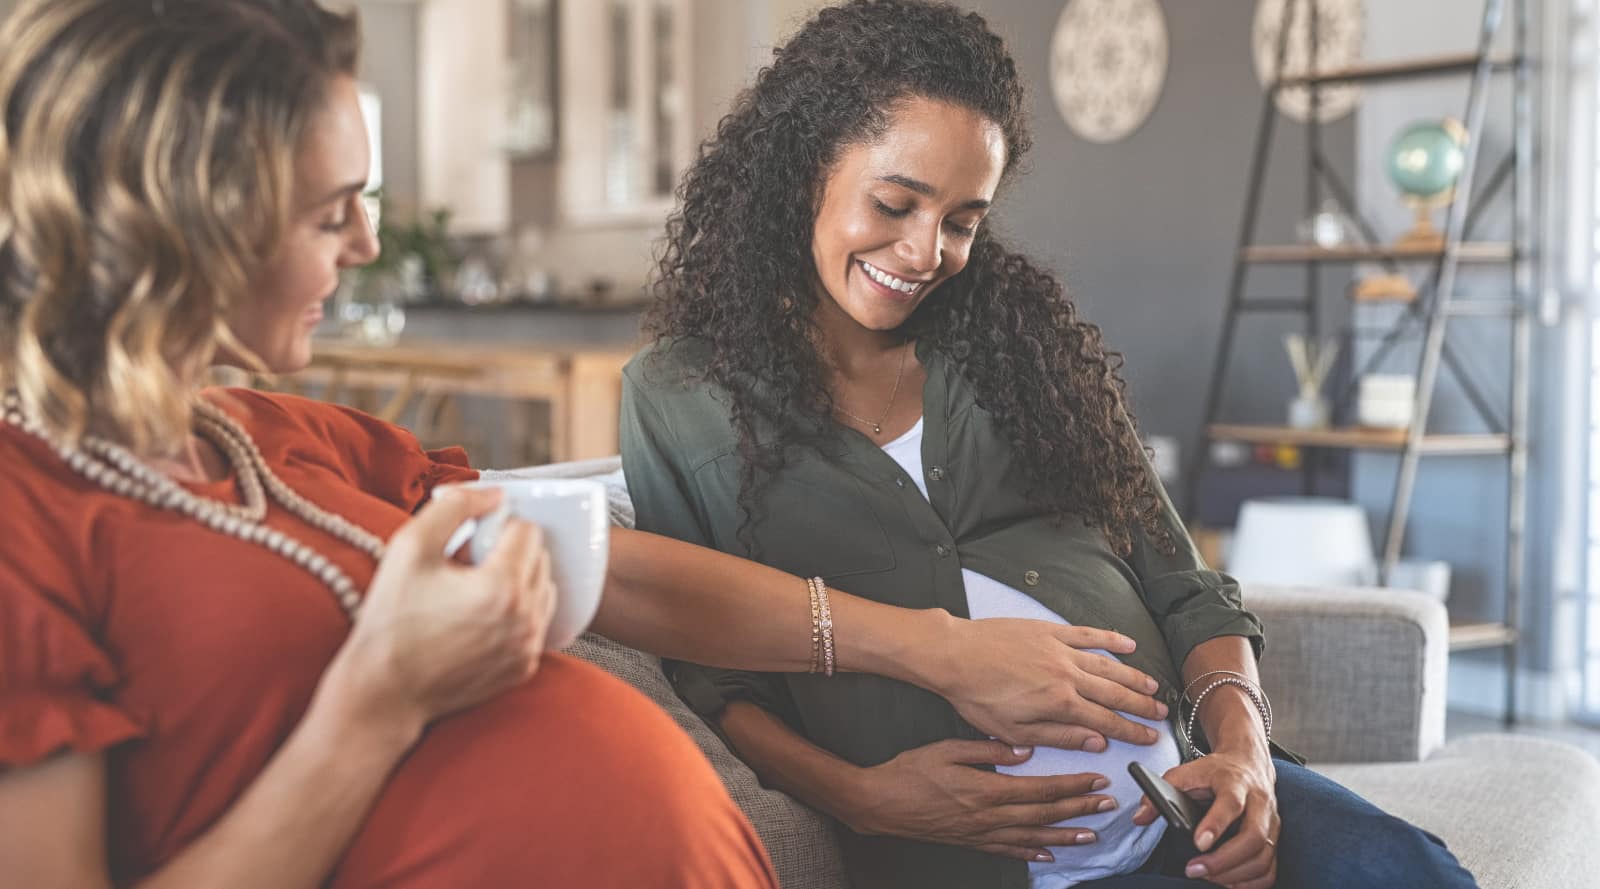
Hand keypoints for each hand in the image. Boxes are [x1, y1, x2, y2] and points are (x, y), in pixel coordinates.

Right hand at [331, 485, 557, 733]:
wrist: (383, 691)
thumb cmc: (391, 618)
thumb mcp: (410, 546)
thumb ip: (456, 506)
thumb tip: (495, 495)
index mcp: (502, 586)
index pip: (528, 530)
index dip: (498, 526)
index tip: (470, 540)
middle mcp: (525, 619)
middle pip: (540, 558)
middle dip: (511, 552)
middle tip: (468, 564)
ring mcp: (527, 647)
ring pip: (543, 590)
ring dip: (519, 581)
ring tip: (474, 590)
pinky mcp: (523, 668)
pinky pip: (536, 624)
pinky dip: (517, 613)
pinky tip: (480, 617)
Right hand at [844, 739, 1115, 862]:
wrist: (879, 803)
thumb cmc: (910, 772)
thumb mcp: (947, 748)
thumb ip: (988, 749)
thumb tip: (1025, 750)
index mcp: (986, 789)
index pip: (1040, 789)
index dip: (1072, 786)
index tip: (1096, 779)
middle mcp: (989, 816)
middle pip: (1044, 815)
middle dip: (1079, 809)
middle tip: (1107, 804)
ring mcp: (981, 834)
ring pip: (1032, 837)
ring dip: (1064, 836)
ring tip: (1091, 834)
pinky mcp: (971, 842)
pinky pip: (1008, 851)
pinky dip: (1031, 854)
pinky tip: (1048, 856)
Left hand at [929, 617, 1168, 749]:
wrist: (954, 655)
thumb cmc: (977, 696)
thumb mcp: (1014, 731)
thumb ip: (1058, 737)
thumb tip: (1095, 743)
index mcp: (1059, 704)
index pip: (1106, 722)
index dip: (1131, 731)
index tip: (1149, 738)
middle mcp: (1067, 675)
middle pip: (1114, 694)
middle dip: (1141, 706)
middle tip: (1161, 715)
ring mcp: (1060, 650)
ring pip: (1108, 665)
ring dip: (1133, 677)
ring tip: (1152, 687)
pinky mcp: (1049, 630)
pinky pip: (1087, 634)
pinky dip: (1110, 639)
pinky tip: (1128, 644)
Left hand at [1131, 750, 1278, 888]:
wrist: (1247, 763)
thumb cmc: (1214, 772)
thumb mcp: (1183, 773)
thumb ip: (1158, 793)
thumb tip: (1140, 818)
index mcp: (1235, 782)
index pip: (1231, 803)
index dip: (1216, 824)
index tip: (1198, 843)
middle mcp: (1259, 802)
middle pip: (1254, 836)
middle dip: (1224, 860)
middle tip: (1194, 870)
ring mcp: (1272, 822)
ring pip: (1263, 856)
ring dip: (1234, 875)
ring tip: (1206, 878)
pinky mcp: (1275, 838)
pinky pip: (1270, 868)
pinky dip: (1251, 883)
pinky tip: (1228, 883)